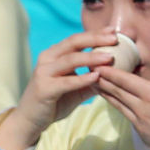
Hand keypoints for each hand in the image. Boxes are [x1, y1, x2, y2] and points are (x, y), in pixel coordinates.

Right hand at [0, 31, 112, 149]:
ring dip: (91, 58)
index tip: (114, 30)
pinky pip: (66, 82)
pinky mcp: (44, 88)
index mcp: (55, 55)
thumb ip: (94, 78)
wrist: (32, 119)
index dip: (95, 34)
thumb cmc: (57, 100)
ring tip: (109, 57)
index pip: (77, 39)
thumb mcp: (79, 87)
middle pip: (73, 43)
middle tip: (115, 38)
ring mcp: (44, 72)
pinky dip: (81, 79)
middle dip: (95, 39)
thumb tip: (118, 73)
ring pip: (69, 60)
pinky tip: (96, 77)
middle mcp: (47, 59)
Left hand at [93, 62, 149, 149]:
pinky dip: (119, 107)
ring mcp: (140, 123)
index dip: (110, 72)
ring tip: (96, 86)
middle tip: (90, 72)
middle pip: (116, 91)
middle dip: (102, 80)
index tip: (98, 65)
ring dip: (105, 94)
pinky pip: (127, 117)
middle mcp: (142, 108)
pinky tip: (117, 104)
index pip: (125, 80)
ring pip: (118, 105)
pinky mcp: (142, 134)